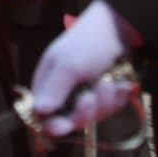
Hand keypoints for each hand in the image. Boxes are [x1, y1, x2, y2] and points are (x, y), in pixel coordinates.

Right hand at [32, 0, 140, 136]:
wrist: (120, 30)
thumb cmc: (87, 43)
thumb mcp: (68, 66)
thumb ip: (53, 89)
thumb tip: (37, 111)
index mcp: (46, 83)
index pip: (40, 114)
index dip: (50, 124)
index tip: (63, 126)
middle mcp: (64, 92)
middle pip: (70, 120)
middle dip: (85, 111)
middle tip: (90, 97)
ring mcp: (85, 94)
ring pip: (93, 116)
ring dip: (105, 102)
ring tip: (109, 83)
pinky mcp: (104, 96)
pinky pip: (110, 109)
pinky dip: (117, 98)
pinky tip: (119, 84)